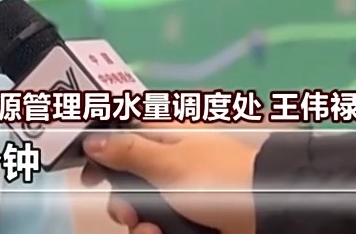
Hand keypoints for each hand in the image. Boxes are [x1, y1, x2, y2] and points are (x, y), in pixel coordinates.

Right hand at [79, 121, 261, 233]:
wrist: (267, 215)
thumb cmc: (216, 180)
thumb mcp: (168, 162)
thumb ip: (127, 151)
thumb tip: (91, 139)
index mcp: (167, 131)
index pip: (124, 132)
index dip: (102, 151)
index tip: (88, 174)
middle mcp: (171, 157)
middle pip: (128, 176)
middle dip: (121, 200)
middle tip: (126, 214)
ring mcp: (180, 188)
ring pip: (142, 205)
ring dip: (138, 222)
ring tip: (149, 231)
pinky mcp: (189, 215)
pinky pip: (160, 222)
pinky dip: (154, 231)